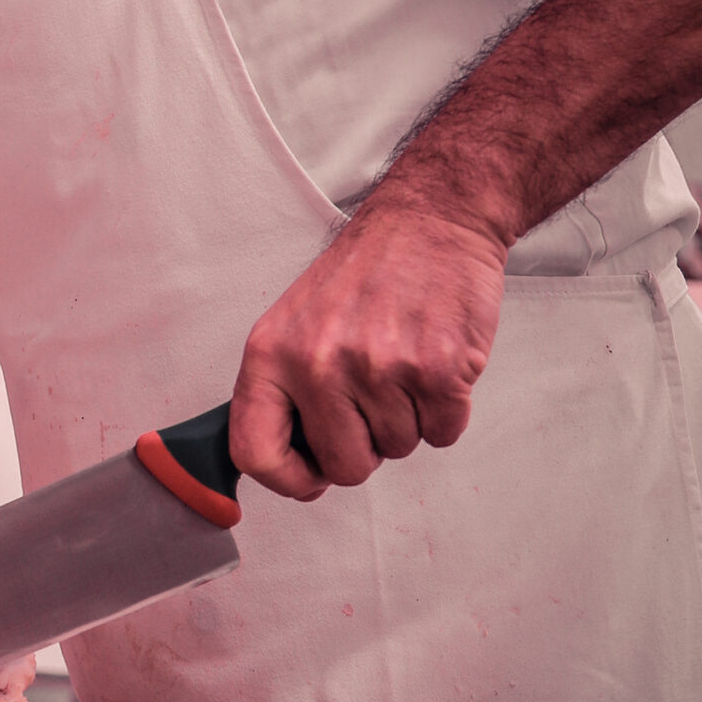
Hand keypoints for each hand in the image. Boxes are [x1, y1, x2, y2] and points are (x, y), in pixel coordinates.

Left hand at [229, 202, 508, 499]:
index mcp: (271, 354)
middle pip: (344, 467)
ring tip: (403, 361)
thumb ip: (284, 393)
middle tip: (374, 397)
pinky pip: (443, 434)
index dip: (287, 480)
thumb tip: (289, 466)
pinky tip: (433, 362)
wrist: (431, 221)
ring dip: (408, 418)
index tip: (310, 478)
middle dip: (366, 446)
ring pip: (398, 450)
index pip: (255, 454)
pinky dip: (446, 410)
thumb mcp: (294, 324)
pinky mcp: (437, 371)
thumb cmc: (365, 273)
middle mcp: (319, 363)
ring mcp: (379, 368)